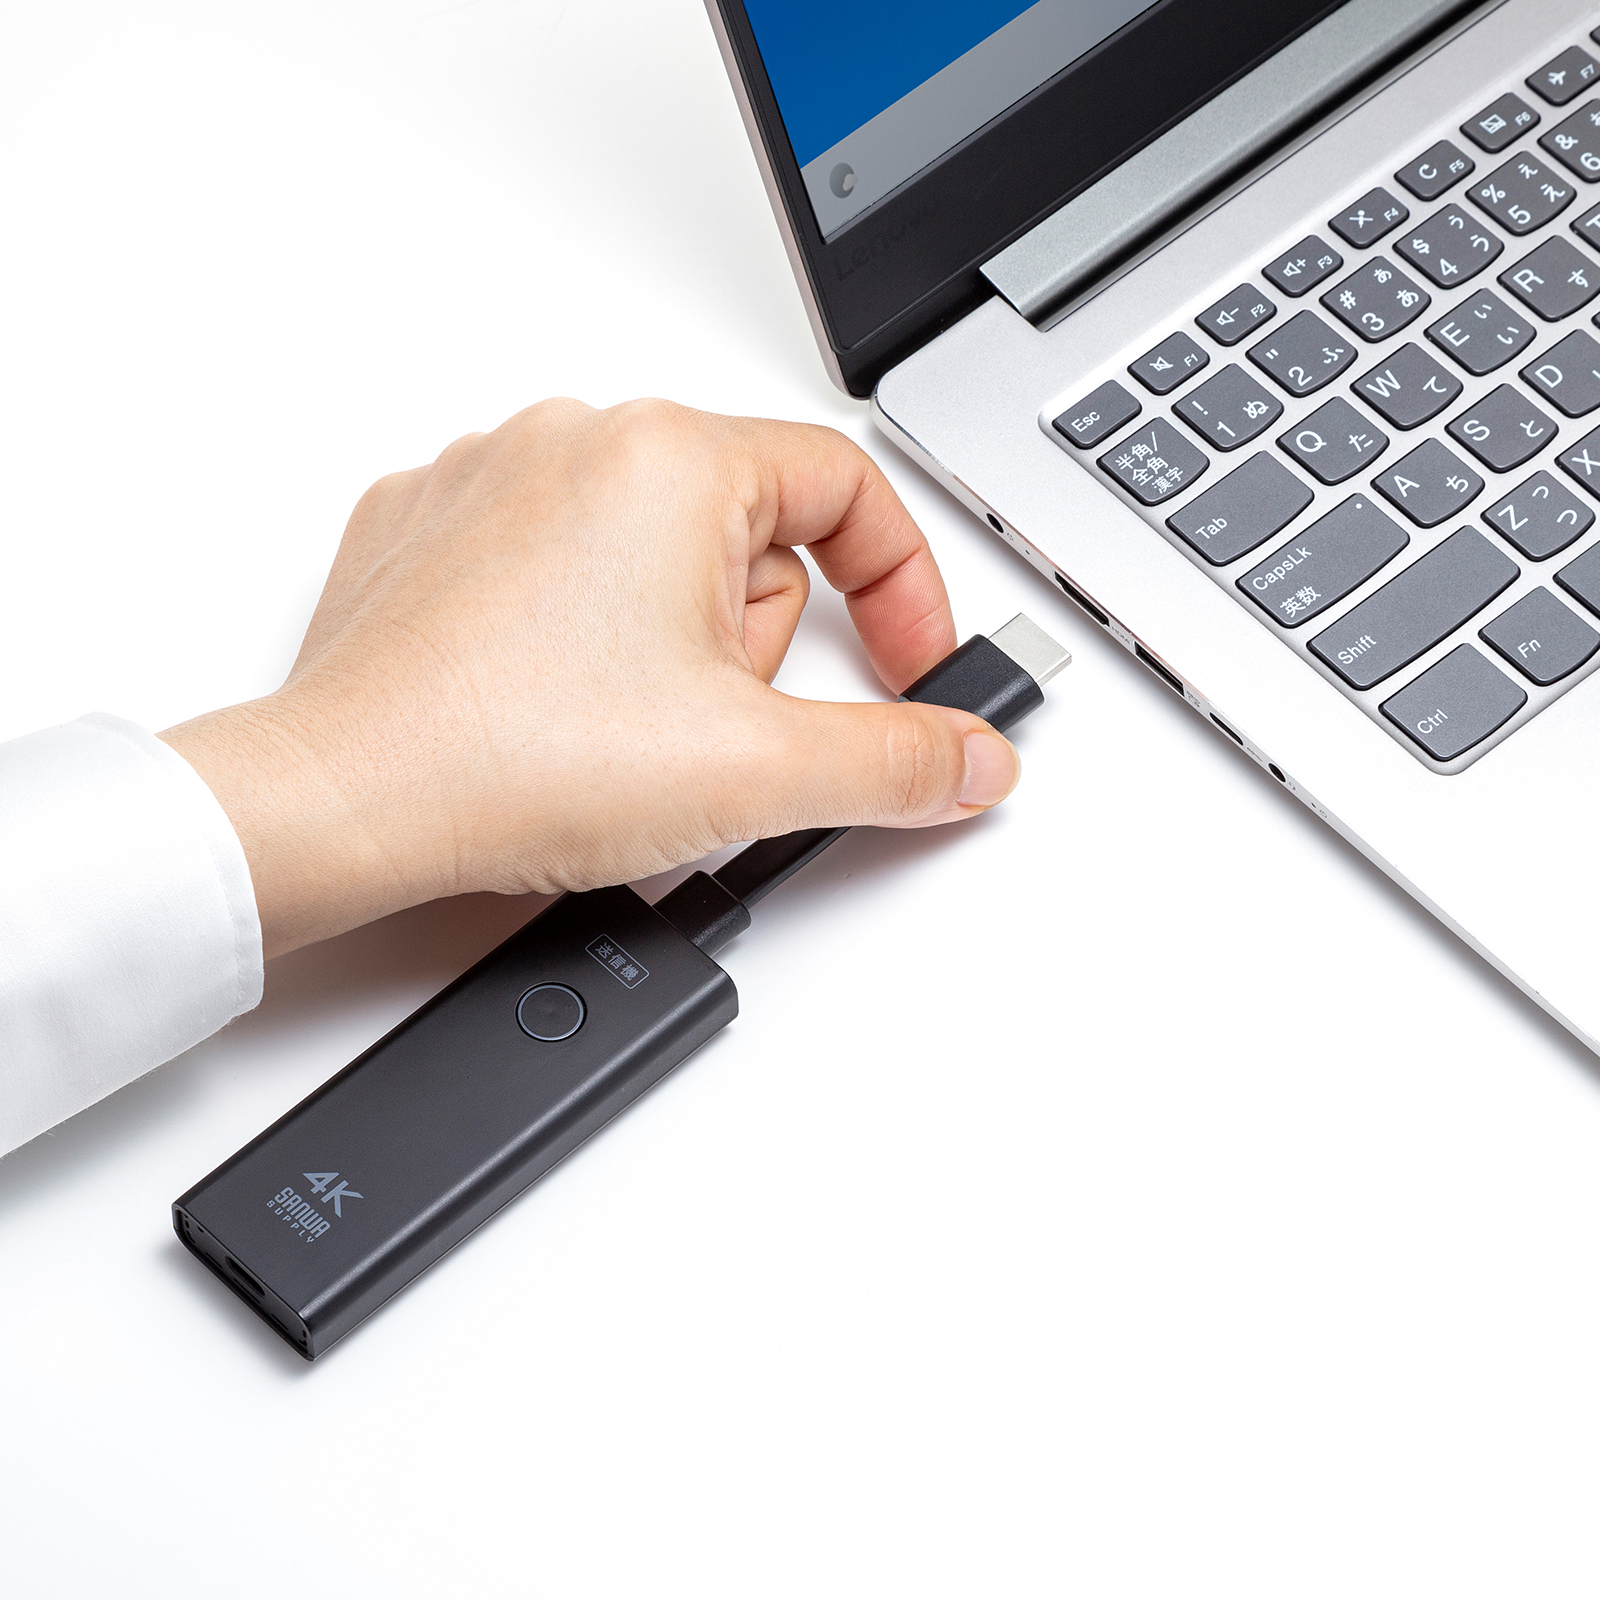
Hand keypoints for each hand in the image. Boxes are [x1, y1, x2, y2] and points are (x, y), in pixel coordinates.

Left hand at [160, 400, 1020, 958]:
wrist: (341, 802)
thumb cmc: (515, 759)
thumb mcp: (755, 774)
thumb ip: (897, 762)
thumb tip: (970, 758)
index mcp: (672, 459)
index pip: (850, 487)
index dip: (905, 586)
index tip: (910, 665)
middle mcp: (575, 438)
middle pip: (748, 535)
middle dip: (751, 645)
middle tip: (698, 725)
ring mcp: (490, 476)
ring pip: (651, 555)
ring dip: (667, 646)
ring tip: (609, 727)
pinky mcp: (430, 527)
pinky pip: (555, 565)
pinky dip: (575, 633)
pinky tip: (549, 706)